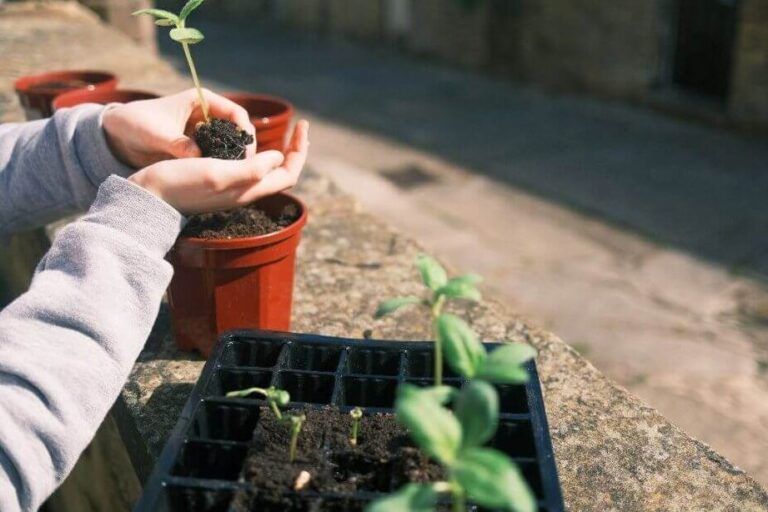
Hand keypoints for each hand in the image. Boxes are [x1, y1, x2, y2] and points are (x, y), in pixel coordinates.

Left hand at [102, 88, 255, 168]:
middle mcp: (207, 116)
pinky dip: (220, 167)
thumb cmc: (135, 124)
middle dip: (244, 151)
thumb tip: (198, 157)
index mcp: (202, 101)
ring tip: (233, 177)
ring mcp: (205, 133)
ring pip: (230, 147)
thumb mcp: (156, 133)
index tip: (245, 153)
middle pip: (238, 132)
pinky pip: (217, 158)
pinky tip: (219, 180)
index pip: (237, 114)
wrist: (118, 135)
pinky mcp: (199, 148)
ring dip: (233, 161)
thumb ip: (177, 144)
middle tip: (244, 170)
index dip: (245, 133)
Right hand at [129, 121, 308, 214]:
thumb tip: (279, 157)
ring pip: (264, 171)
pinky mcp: (215, 183)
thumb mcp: (218, 173)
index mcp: (248, 190)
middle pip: (280, 173)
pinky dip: (255, 153)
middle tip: (300, 127)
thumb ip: (251, 169)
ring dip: (277, 151)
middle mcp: (243, 192)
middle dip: (293, 151)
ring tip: (281, 134)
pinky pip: (246, 168)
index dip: (300, 151)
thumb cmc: (180, 184)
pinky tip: (247, 142)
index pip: (288, 174)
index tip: (301, 126)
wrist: (148, 197)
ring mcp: (230, 189)